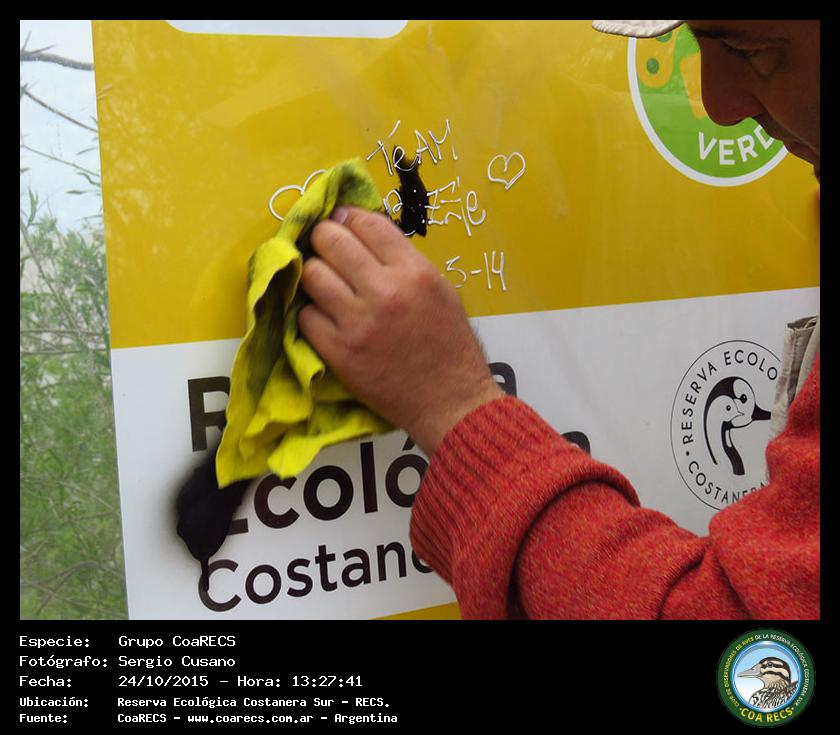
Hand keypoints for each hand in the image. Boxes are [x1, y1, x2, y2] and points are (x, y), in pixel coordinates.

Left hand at [298, 206, 503, 455]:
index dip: (346, 216)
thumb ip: (403, 261)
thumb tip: (362, 234)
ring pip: (311, 274)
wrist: (451, 400)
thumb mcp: (441, 289)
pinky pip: (305, 316)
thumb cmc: (449, 344)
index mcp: (414, 272)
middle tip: (324, 248)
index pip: (365, 222)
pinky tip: (326, 319)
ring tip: (325, 285)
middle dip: (322, 238)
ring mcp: (359, 323)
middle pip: (330, 240)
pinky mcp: (339, 352)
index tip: (340, 221)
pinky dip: (312, 314)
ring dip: (314, 275)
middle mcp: (385, 291)